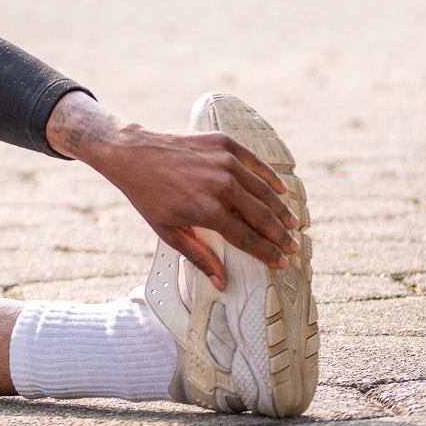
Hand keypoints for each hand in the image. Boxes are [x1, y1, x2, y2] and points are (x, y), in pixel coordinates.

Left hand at [55, 99, 300, 290]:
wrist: (132, 153)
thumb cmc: (148, 196)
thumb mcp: (168, 232)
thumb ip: (199, 257)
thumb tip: (223, 283)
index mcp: (209, 212)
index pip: (249, 238)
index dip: (268, 252)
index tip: (282, 262)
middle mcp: (222, 186)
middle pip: (262, 216)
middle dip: (280, 234)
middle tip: (293, 246)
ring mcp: (224, 162)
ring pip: (263, 191)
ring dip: (281, 209)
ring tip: (292, 223)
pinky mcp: (223, 143)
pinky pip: (255, 162)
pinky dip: (270, 177)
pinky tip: (281, 189)